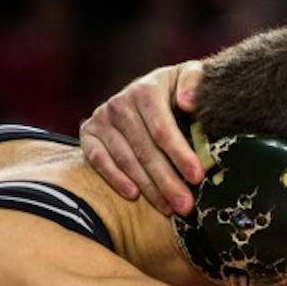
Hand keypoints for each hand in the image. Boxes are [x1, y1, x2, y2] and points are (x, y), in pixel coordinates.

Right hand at [80, 61, 205, 215]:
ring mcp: (102, 119)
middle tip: (186, 206)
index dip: (180, 154)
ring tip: (169, 208)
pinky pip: (98, 160)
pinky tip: (133, 195)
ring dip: (148, 188)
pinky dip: (115, 178)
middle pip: (145, 150)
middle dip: (167, 181)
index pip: (163, 129)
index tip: (198, 177)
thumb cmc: (177, 89)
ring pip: (125, 160)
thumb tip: (189, 103)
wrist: (148, 89)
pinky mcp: (88, 133)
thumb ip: (195, 82)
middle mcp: (120, 103)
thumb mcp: (189, 77)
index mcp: (146, 90)